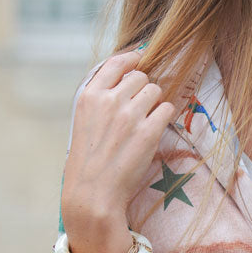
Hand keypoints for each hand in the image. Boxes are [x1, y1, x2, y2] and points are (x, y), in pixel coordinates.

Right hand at [61, 50, 174, 252]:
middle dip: (144, 89)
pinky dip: (165, 116)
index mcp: (89, 96)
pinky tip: (156, 128)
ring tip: (147, 121)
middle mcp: (109, 101)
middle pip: (140, 77)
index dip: (131, 59)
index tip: (140, 60)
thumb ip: (101, 99)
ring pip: (156, 91)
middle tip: (141, 108)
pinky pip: (167, 109)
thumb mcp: (84, 121)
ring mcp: (129, 116)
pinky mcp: (148, 132)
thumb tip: (128, 78)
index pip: (115, 63)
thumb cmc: (88, 161)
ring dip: (156, 103)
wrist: (93, 193)